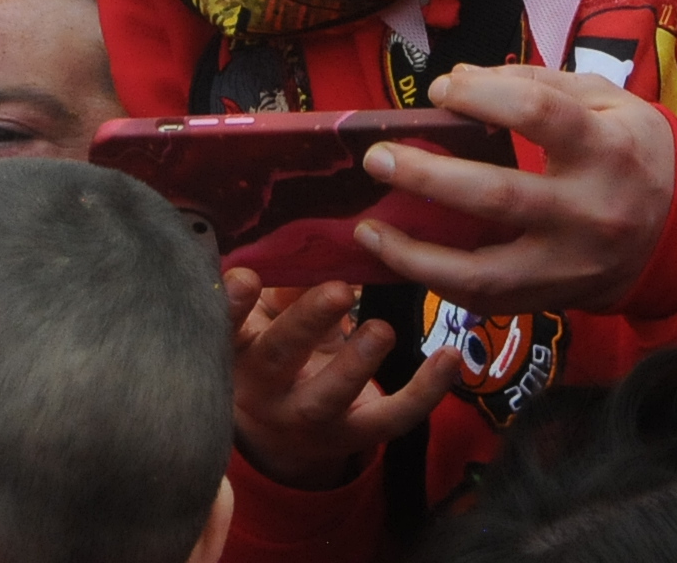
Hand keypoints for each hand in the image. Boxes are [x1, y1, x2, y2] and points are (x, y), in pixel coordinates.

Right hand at [222, 271, 455, 490]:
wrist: (287, 431)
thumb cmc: (280, 348)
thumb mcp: (274, 316)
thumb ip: (288, 283)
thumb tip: (315, 241)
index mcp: (239, 350)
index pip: (226, 328)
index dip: (231, 306)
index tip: (246, 276)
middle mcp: (265, 390)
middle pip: (277, 360)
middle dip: (305, 324)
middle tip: (338, 289)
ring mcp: (308, 419)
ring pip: (327, 399)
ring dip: (355, 365)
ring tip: (382, 331)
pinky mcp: (353, 436)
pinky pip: (390, 420)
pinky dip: (424, 393)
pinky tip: (449, 359)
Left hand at [355, 66, 674, 316]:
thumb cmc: (637, 152)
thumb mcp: (608, 102)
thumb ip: (540, 85)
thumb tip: (464, 80)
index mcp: (608, 148)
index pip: (538, 115)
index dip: (483, 96)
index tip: (443, 90)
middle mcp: (589, 211)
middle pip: (499, 196)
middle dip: (428, 176)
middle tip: (377, 157)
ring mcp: (570, 264)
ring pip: (483, 273)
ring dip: (415, 253)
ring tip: (369, 228)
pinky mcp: (555, 299)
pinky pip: (487, 300)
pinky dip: (438, 282)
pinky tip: (405, 258)